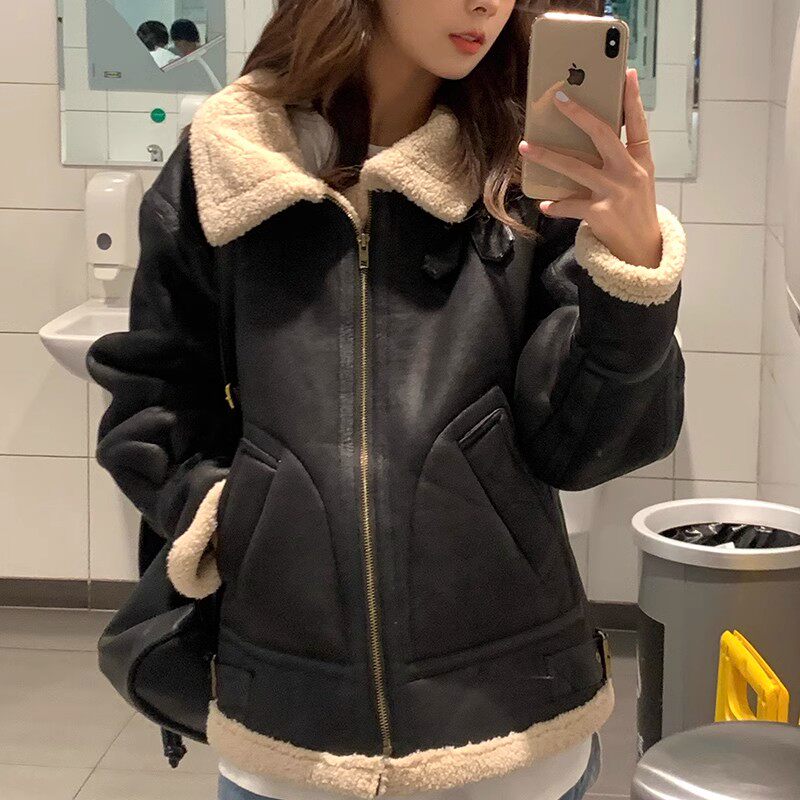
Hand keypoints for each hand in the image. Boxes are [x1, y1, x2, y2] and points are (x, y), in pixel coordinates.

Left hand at [519, 68, 661, 268]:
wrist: (643, 249)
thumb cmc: (635, 210)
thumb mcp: (638, 181)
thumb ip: (621, 159)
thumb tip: (589, 138)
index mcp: (642, 161)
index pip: (638, 123)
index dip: (632, 98)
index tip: (625, 72)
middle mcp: (630, 172)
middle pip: (603, 135)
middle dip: (579, 115)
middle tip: (559, 99)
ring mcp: (615, 192)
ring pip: (575, 167)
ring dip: (547, 156)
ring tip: (526, 147)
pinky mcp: (600, 213)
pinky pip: (570, 204)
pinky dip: (555, 205)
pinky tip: (545, 205)